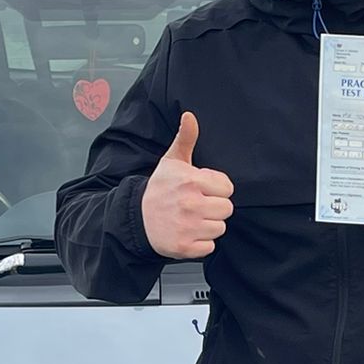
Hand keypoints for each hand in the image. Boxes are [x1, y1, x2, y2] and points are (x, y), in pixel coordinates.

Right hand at [140, 113, 234, 259]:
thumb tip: (190, 116)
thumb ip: (185, 139)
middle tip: (197, 206)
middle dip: (214, 208)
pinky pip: (209, 246)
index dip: (216, 189)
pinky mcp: (185, 247)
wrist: (136, 219)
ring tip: (191, 219)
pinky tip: (187, 233)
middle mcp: (191, 204)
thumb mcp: (171, 162)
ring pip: (220, 228)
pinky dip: (201, 243)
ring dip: (208, 226)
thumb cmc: (158, 189)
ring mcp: (188, 227)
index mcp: (191, 181)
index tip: (202, 190)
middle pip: (227, 209)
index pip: (227, 188)